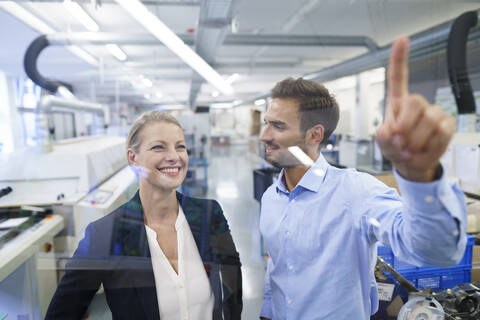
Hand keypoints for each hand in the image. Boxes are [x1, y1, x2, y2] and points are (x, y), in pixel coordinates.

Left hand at [376, 36, 455, 181]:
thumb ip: (382, 138)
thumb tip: (391, 132)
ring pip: (429, 121)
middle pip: (415, 101)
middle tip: (399, 142)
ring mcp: (434, 113)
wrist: (411, 165)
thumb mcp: (383, 144)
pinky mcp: (448, 126)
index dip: (399, 58)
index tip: (402, 39)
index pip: (398, 77)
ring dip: (415, 142)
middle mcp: (416, 104)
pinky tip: (421, 152)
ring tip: (408, 150)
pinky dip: (428, 149)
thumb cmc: (395, 148)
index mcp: (397, 103)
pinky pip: (441, 134)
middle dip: (405, 125)